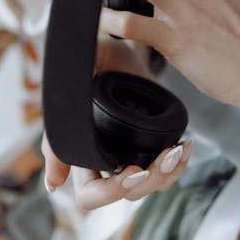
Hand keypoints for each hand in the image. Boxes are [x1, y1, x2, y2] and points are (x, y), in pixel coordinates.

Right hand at [42, 34, 192, 208]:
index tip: (131, 170)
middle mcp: (105, 161)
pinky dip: (180, 162)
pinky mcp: (152, 144)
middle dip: (150, 181)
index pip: (90, 195)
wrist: (117, 44)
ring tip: (179, 148)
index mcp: (80, 155)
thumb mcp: (72, 84)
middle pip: (128, 194)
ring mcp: (131, 154)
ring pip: (152, 185)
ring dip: (169, 173)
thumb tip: (53, 184)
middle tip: (166, 157)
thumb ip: (59, 130)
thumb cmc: (88, 62)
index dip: (112, 190)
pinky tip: (186, 143)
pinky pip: (169, 169)